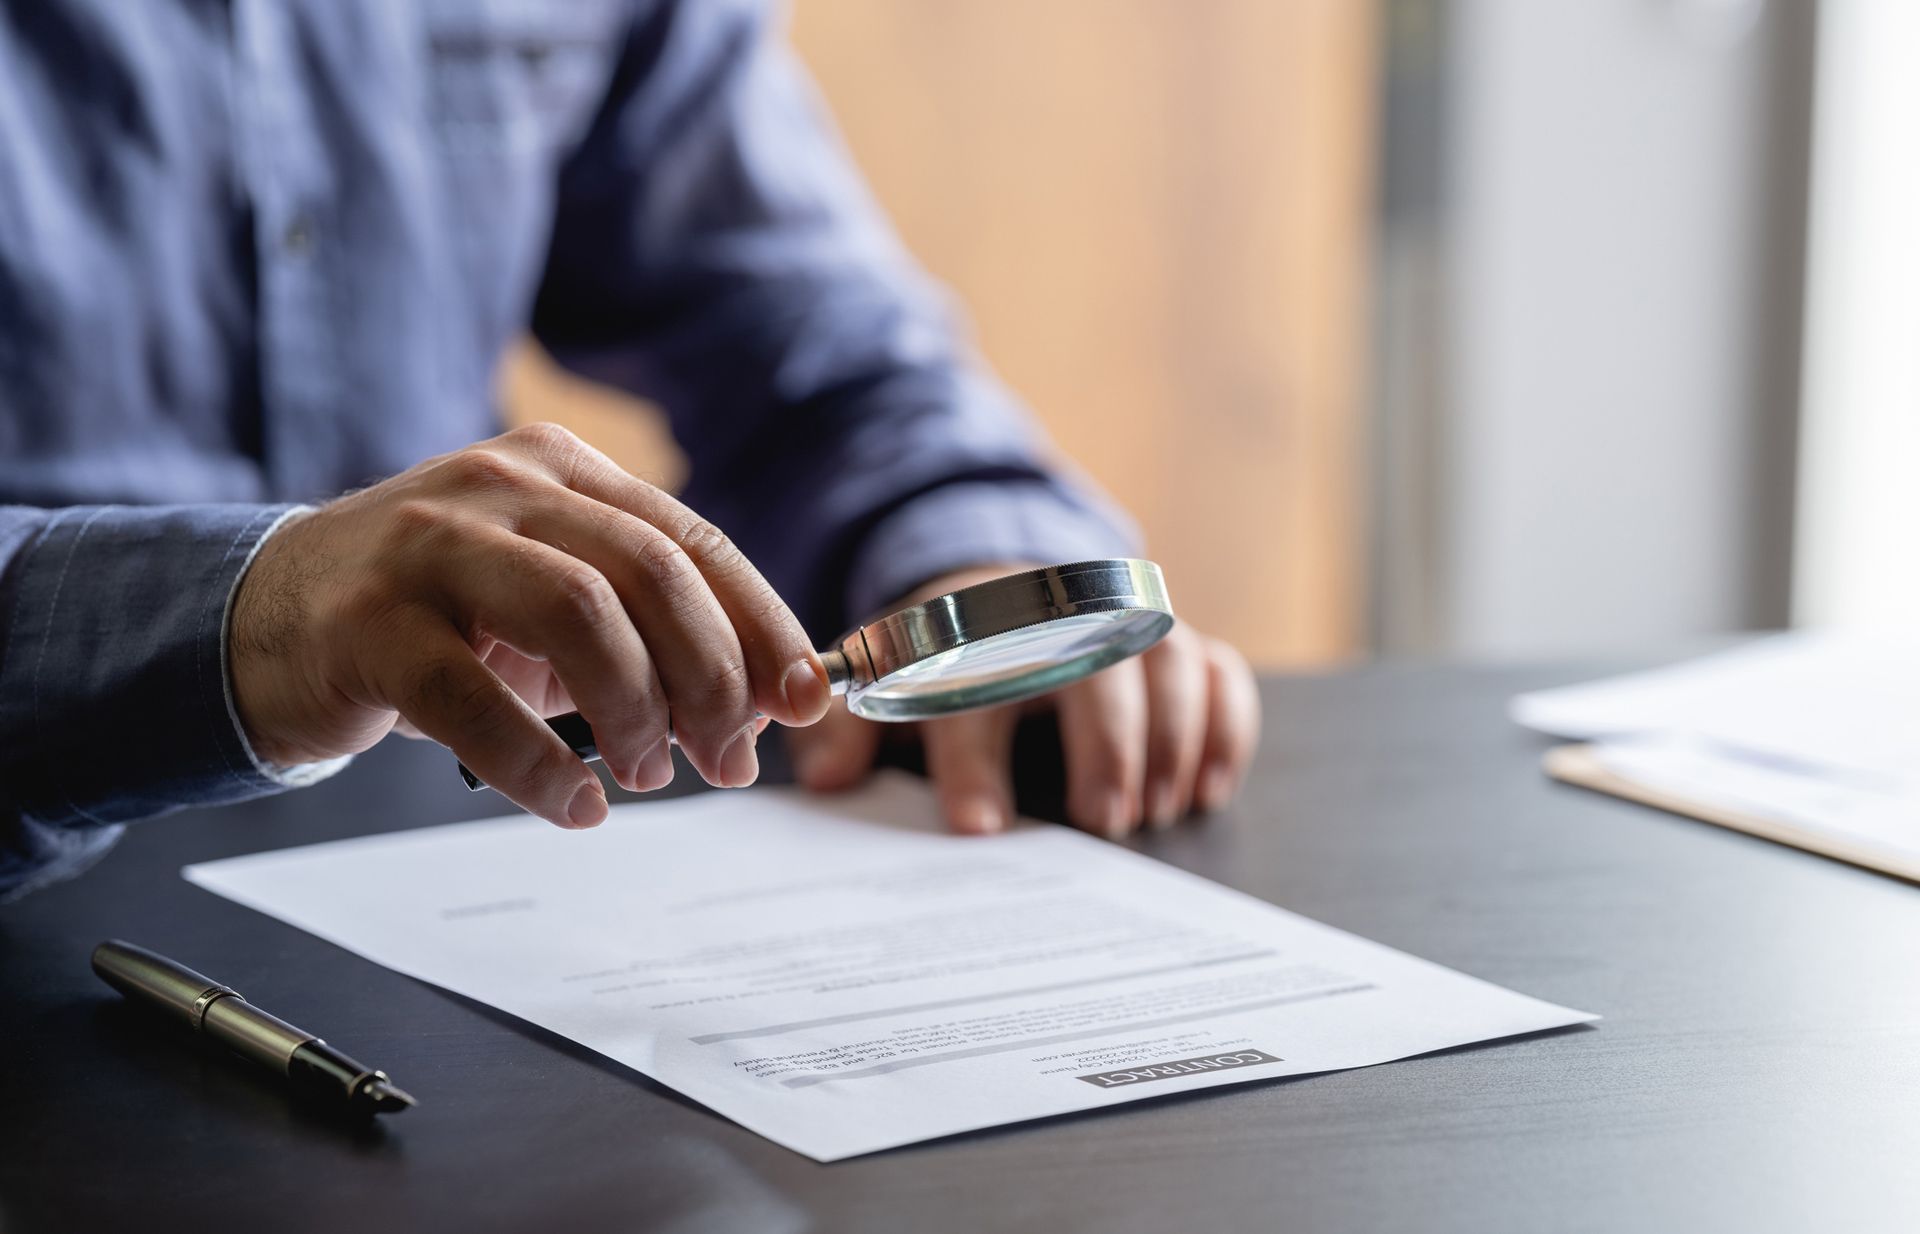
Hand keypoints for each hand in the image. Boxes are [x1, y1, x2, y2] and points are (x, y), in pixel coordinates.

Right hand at [229, 423, 831, 828]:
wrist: (269, 616)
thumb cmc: (435, 616)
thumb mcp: (551, 602)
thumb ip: (648, 635)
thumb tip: (758, 710)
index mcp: (564, 472)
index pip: (695, 541)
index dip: (763, 626)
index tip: (806, 701)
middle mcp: (504, 487)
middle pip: (652, 573)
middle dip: (711, 680)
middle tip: (725, 760)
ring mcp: (431, 545)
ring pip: (578, 616)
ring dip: (634, 712)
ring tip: (645, 776)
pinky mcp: (369, 621)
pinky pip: (474, 697)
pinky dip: (540, 765)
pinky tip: (572, 807)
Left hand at [786, 565, 1260, 836]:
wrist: (998, 595)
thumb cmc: (940, 664)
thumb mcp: (882, 687)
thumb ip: (847, 730)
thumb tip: (828, 782)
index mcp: (978, 630)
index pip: (976, 687)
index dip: (974, 759)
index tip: (977, 827)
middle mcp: (1063, 618)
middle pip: (1096, 666)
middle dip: (1103, 745)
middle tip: (1100, 824)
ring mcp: (1130, 627)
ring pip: (1171, 661)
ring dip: (1171, 737)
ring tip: (1154, 812)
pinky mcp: (1182, 646)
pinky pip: (1223, 674)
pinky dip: (1226, 726)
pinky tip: (1206, 789)